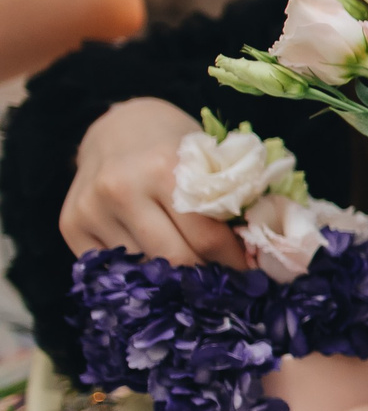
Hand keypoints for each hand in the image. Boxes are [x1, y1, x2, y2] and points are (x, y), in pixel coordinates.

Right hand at [61, 98, 249, 267]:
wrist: (118, 128)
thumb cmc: (175, 148)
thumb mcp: (206, 162)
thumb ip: (226, 204)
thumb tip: (254, 259)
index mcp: (163, 169)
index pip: (206, 237)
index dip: (232, 262)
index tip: (249, 274)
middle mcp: (121, 189)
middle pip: (173, 257)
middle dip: (204, 276)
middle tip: (223, 282)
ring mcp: (91, 209)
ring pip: (143, 268)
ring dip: (171, 278)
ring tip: (191, 274)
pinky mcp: (70, 225)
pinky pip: (111, 268)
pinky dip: (137, 273)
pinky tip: (154, 267)